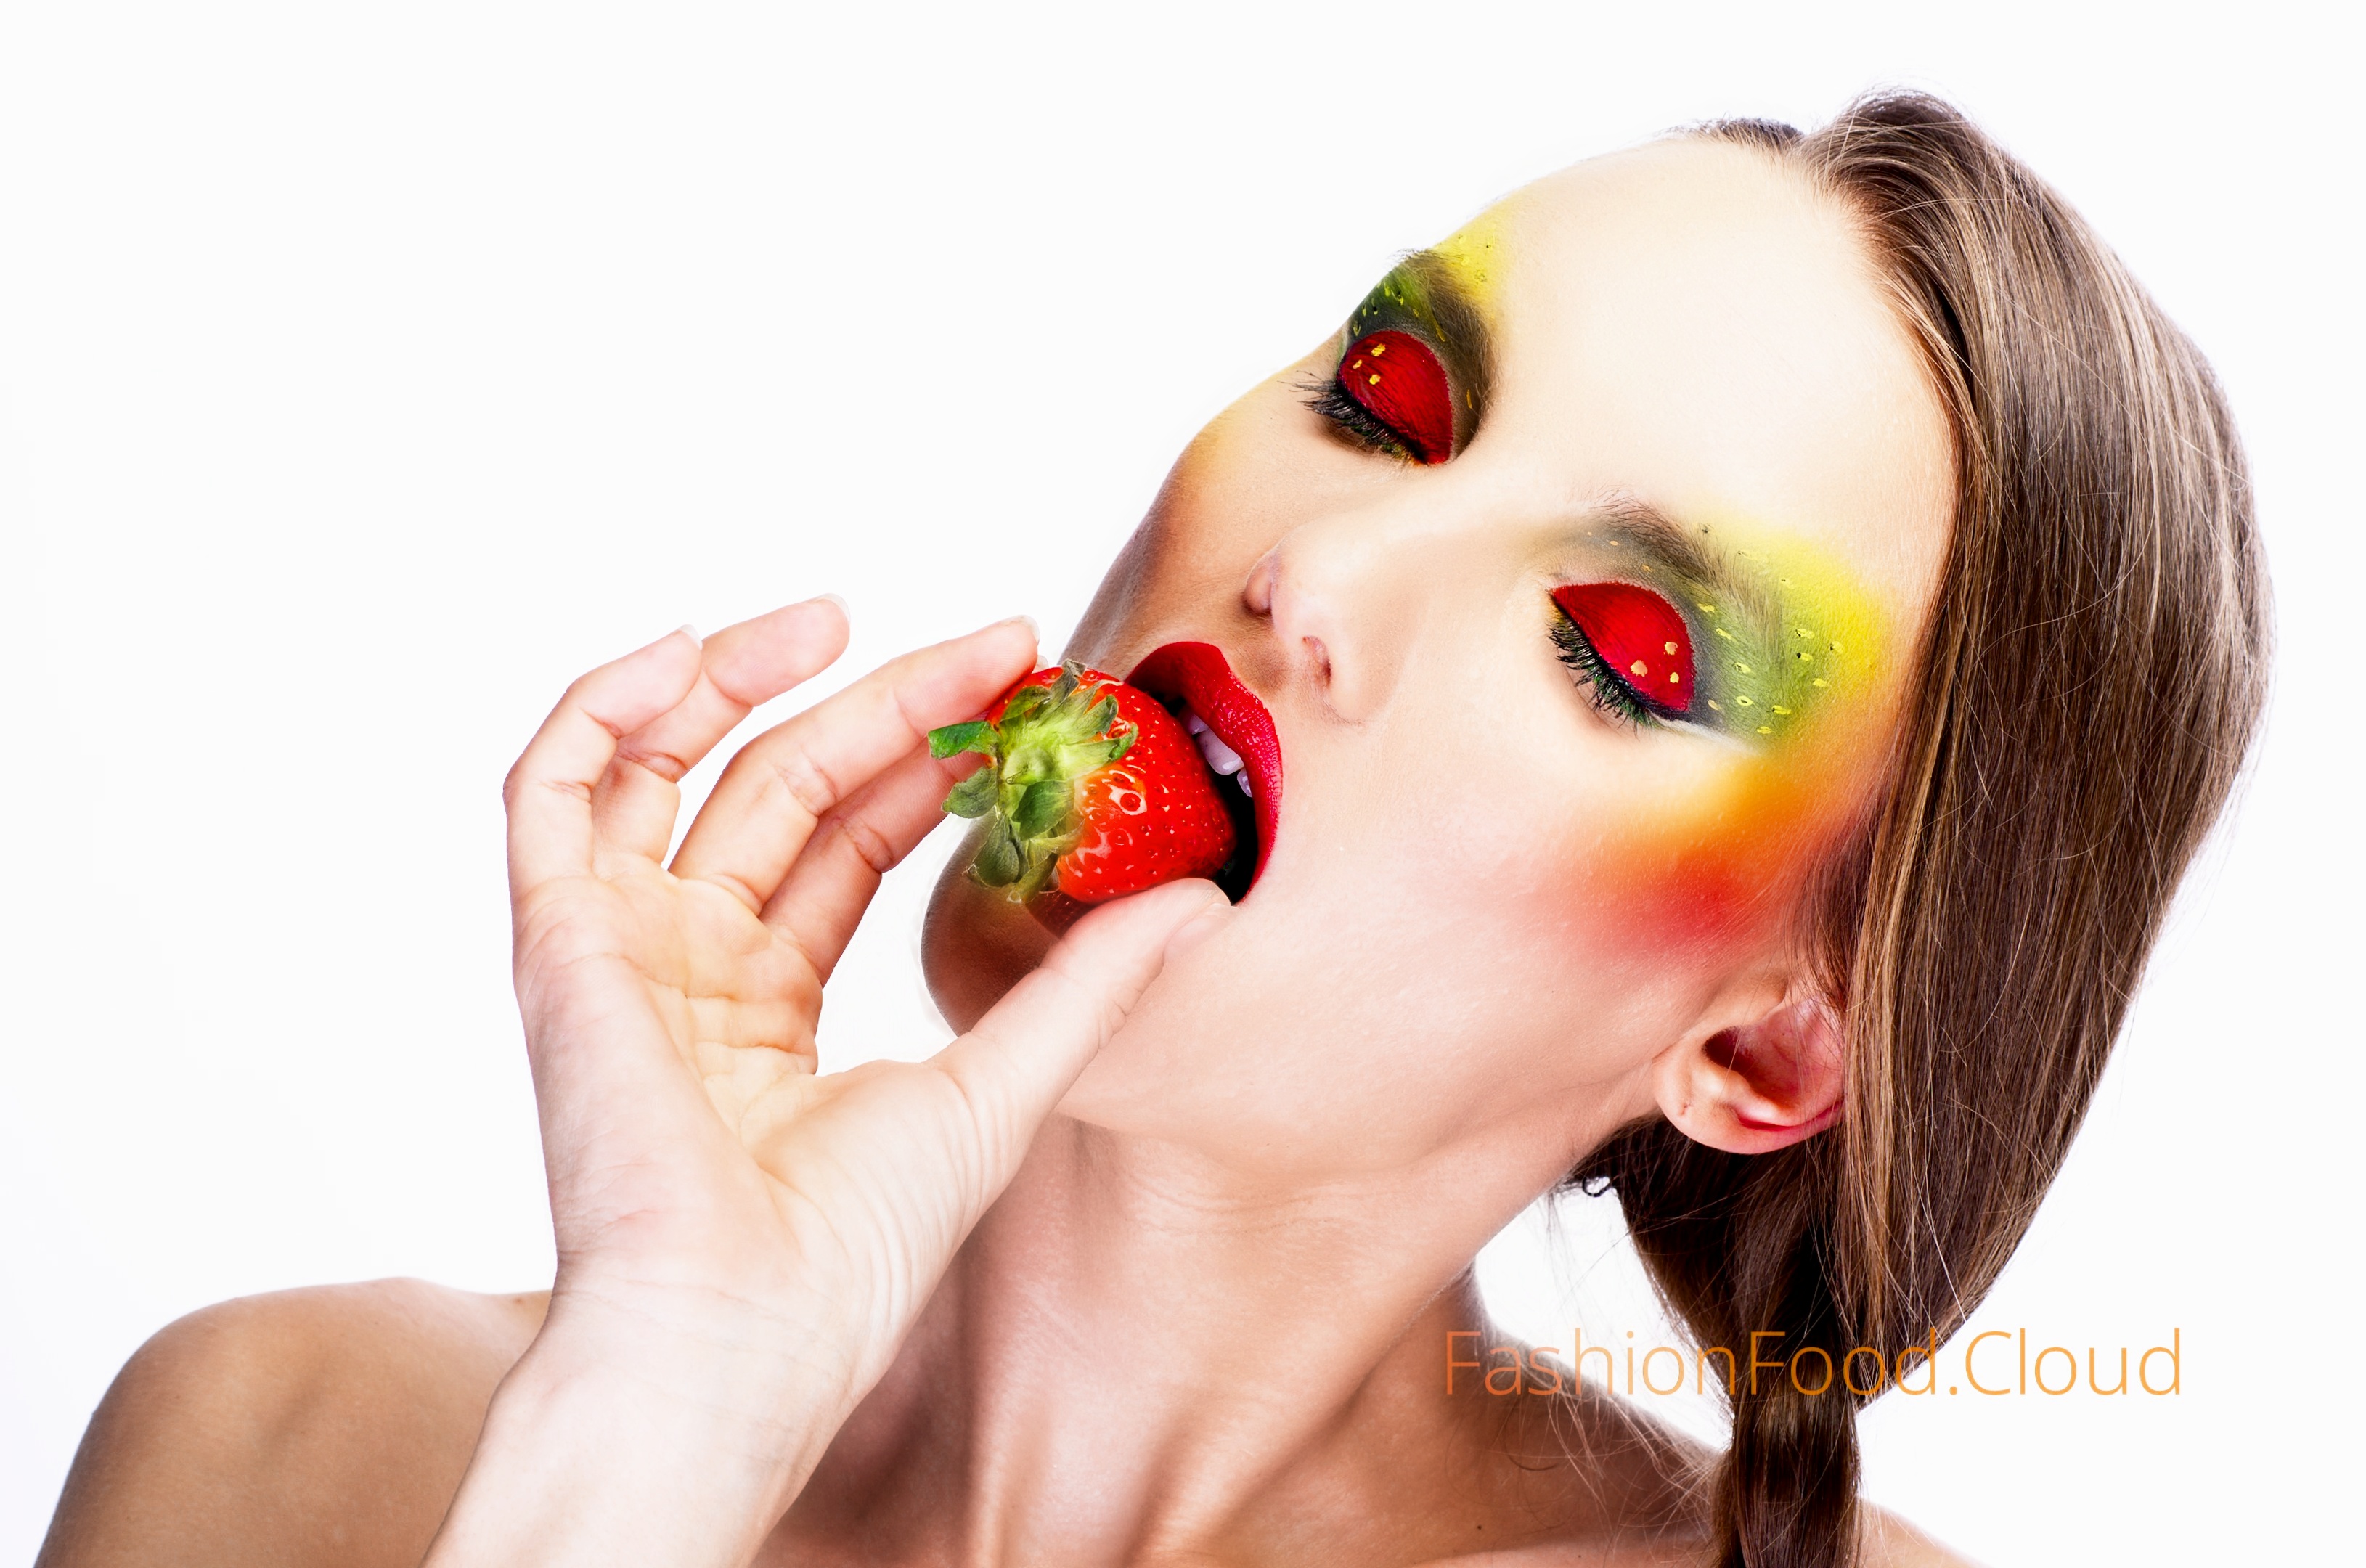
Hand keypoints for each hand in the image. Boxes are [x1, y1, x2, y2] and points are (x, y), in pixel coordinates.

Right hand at [428, 601, 1227, 1566]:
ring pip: (663, 766)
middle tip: (997, 644)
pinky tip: (688, 650)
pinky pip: (550, 791)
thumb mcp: (999, 1086)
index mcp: (768, 1001)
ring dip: (739, 676)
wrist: (741, 1335)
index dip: (927, 756)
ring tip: (844, 616)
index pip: (847, 839)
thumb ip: (1089, 984)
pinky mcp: (559, 938)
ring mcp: (619, 947)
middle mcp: (687, 962)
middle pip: (779, 787)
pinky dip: (601, 708)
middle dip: (883, 703)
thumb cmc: (853, 1250)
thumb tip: (1205, 897)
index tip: (1021, 688)